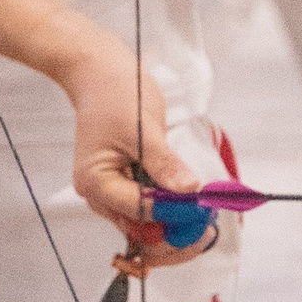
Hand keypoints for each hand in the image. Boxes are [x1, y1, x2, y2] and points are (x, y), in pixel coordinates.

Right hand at [63, 43, 209, 272]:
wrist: (100, 74)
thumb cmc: (115, 94)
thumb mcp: (143, 128)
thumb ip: (164, 163)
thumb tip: (188, 191)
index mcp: (95, 181)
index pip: (139, 210)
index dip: (174, 212)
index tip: (205, 212)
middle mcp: (97, 193)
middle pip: (138, 225)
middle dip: (172, 227)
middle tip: (206, 225)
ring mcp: (109, 190)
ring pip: (143, 220)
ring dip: (171, 219)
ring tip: (201, 213)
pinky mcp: (123, 183)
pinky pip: (144, 205)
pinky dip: (165, 206)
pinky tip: (186, 202)